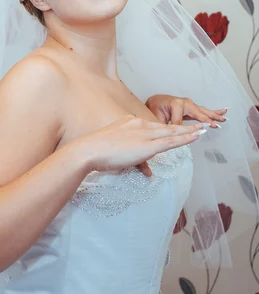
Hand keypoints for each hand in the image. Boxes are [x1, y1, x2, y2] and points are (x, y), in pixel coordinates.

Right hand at [79, 115, 204, 175]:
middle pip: (166, 126)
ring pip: (172, 132)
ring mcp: (145, 134)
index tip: (176, 127)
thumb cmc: (97, 152)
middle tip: (199, 125)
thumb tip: (147, 171)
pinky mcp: (148, 145)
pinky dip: (186, 138)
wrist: (90, 150)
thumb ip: (132, 159)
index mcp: (130, 122)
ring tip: (203, 130)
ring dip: (189, 131)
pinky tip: (196, 136)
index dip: (167, 127)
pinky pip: (172, 141)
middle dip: (184, 126)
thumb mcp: (115, 151)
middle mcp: (140, 124)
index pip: (154, 126)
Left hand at [145, 94, 226, 127]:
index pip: (181, 122)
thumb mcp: (156, 117)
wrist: (155, 101)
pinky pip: (204, 110)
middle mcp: (184, 103)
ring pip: (204, 111)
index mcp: (176, 105)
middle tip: (216, 125)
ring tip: (224, 118)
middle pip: (198, 114)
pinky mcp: (192, 107)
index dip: (184, 131)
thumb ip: (163, 126)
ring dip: (214, 115)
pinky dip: (213, 111)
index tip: (194, 135)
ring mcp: (189, 104)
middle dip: (208, 119)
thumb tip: (169, 135)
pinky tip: (223, 111)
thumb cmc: (154, 108)